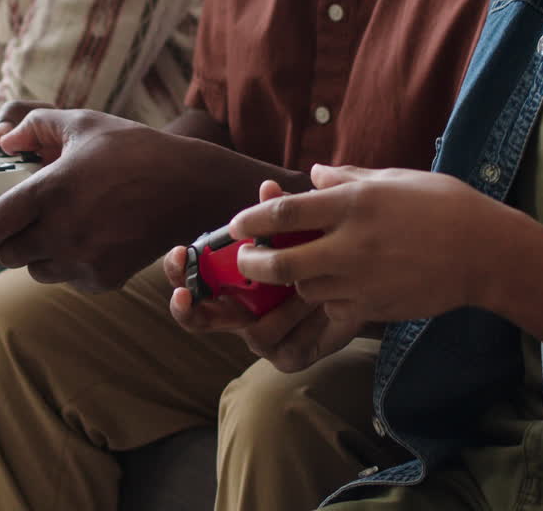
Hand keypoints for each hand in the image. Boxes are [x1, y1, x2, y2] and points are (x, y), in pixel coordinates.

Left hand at [0, 108, 294, 290]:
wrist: (191, 188)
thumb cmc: (136, 150)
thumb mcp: (85, 122)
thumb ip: (35, 125)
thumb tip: (1, 141)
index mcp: (52, 190)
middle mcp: (63, 230)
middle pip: (6, 255)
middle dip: (4, 243)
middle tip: (15, 228)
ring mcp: (84, 259)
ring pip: (35, 271)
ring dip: (35, 255)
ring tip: (54, 231)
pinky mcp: (104, 279)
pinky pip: (67, 280)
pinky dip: (67, 266)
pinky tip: (85, 241)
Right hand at [165, 180, 362, 371]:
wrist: (363, 288)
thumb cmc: (321, 258)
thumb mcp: (300, 235)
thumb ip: (280, 215)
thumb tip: (268, 186)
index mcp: (234, 284)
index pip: (193, 281)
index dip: (179, 271)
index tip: (179, 253)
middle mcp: (241, 314)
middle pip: (200, 319)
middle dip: (189, 307)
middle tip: (186, 293)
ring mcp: (263, 339)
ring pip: (254, 331)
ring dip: (279, 309)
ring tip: (308, 290)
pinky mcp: (289, 356)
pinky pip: (286, 345)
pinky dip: (303, 325)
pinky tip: (322, 308)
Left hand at [230, 165, 499, 323]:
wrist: (486, 252)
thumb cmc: (443, 204)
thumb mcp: (394, 178)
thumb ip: (347, 178)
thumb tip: (314, 174)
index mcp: (353, 204)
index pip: (284, 212)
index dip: (252, 220)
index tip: (236, 224)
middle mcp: (351, 244)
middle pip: (280, 264)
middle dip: (252, 265)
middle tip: (245, 260)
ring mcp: (361, 281)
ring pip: (304, 289)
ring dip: (294, 281)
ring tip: (297, 268)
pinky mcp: (373, 307)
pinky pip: (331, 308)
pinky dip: (324, 298)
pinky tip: (333, 285)